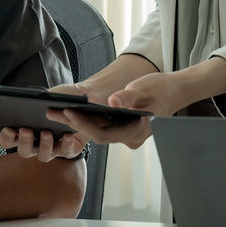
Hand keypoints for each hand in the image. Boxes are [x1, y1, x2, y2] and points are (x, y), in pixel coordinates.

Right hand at [0, 82, 95, 161]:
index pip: (10, 139)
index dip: (7, 137)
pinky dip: (66, 144)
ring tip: (47, 132)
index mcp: (27, 129)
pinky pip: (65, 152)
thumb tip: (30, 102)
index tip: (9, 128)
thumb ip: (39, 99)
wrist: (88, 100)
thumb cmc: (65, 97)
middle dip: (24, 142)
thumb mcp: (51, 95)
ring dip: (44, 145)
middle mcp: (37, 142)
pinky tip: (67, 135)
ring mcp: (53, 147)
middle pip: (24, 151)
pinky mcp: (69, 150)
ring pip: (43, 155)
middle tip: (26, 130)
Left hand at [46, 71, 190, 150]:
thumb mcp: (146, 88)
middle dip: (74, 123)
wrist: (174, 91)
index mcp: (137, 132)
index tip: (68, 112)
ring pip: (98, 131)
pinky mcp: (122, 128)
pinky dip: (87, 119)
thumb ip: (130, 97)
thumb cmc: (161, 89)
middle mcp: (130, 137)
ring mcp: (126, 135)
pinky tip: (70, 109)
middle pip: (97, 134)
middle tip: (51, 112)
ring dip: (77, 121)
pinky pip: (102, 127)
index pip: (104, 134)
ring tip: (54, 110)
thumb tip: (113, 102)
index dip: (85, 124)